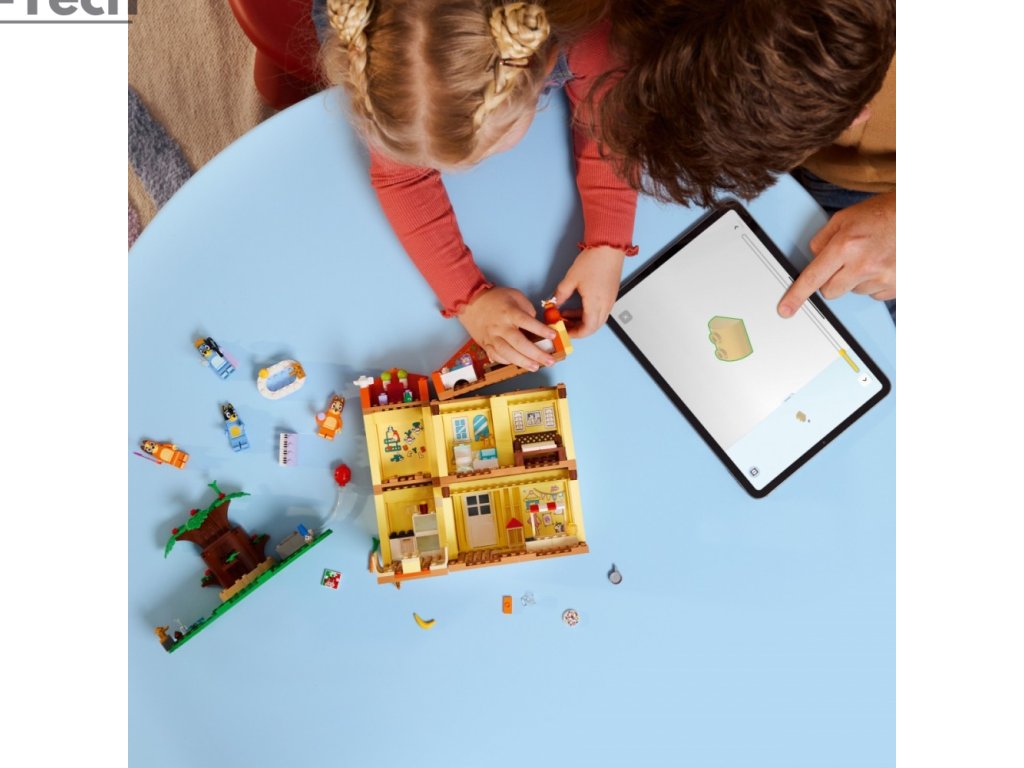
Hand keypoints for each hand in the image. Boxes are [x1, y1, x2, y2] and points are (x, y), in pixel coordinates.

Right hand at [457, 287, 555, 370]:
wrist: (469, 302)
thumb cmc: (495, 298)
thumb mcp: (514, 296)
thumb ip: (527, 309)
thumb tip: (536, 326)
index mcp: (509, 313)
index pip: (527, 322)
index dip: (541, 330)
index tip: (553, 336)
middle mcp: (501, 327)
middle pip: (520, 343)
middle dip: (536, 354)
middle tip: (550, 361)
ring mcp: (492, 337)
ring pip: (508, 353)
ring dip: (523, 362)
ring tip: (535, 367)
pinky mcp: (485, 344)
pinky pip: (496, 356)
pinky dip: (508, 362)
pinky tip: (518, 364)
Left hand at [552, 246, 626, 337]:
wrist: (609, 246)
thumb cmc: (593, 260)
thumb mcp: (571, 279)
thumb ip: (561, 294)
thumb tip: (554, 303)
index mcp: (595, 304)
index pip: (586, 329)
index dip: (574, 333)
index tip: (563, 330)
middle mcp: (605, 305)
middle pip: (592, 327)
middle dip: (577, 329)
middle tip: (563, 324)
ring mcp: (610, 300)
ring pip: (597, 319)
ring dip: (582, 321)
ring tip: (566, 314)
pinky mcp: (610, 295)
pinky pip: (600, 311)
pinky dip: (589, 313)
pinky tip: (578, 305)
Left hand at [778, 191, 895, 316]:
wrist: (919, 215)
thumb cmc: (883, 213)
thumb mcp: (845, 218)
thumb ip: (822, 240)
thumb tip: (812, 259)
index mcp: (846, 246)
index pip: (813, 277)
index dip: (797, 295)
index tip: (785, 309)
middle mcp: (863, 265)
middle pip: (830, 291)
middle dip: (831, 280)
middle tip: (845, 262)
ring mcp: (882, 278)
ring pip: (853, 292)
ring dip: (856, 279)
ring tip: (871, 256)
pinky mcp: (896, 286)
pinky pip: (874, 294)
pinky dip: (874, 282)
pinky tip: (883, 263)